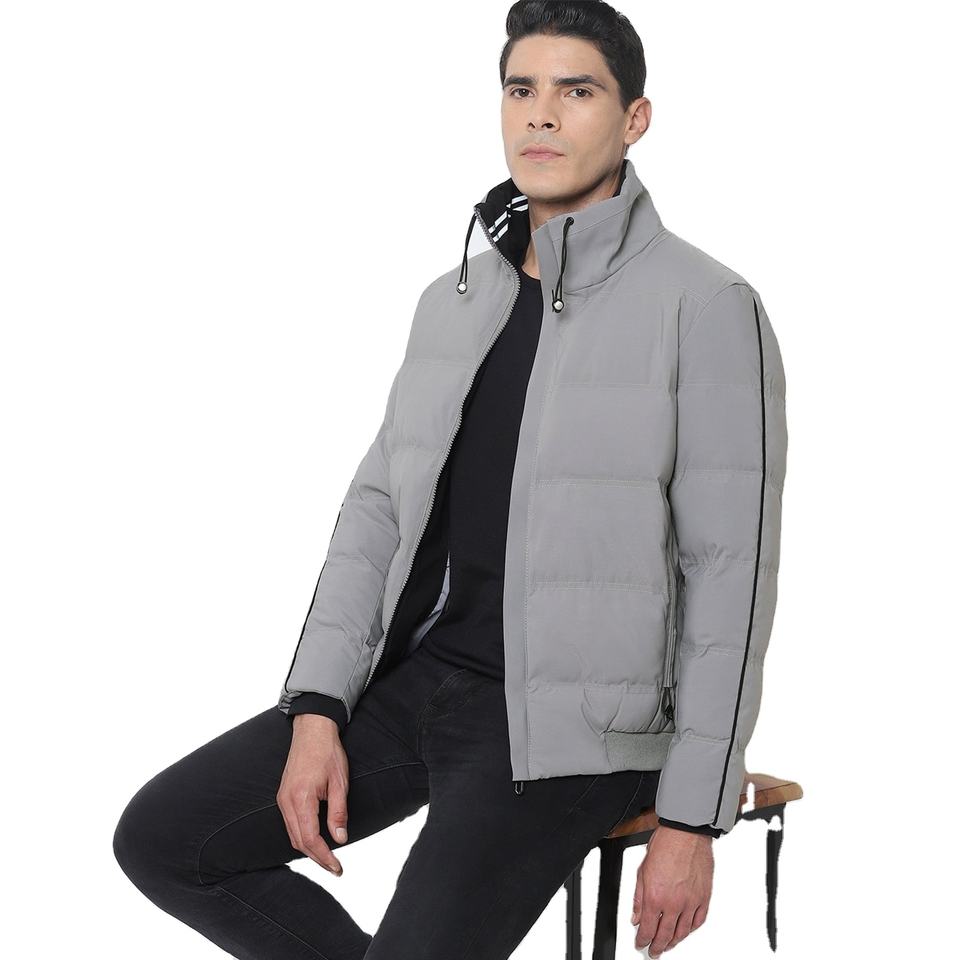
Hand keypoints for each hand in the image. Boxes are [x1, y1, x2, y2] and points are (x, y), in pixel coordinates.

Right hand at [276, 714, 349, 875]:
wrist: (312, 729)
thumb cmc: (328, 752)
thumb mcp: (340, 782)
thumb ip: (338, 812)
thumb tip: (341, 838)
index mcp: (301, 798)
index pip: (310, 838)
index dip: (324, 857)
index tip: (337, 868)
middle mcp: (287, 801)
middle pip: (298, 841)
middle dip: (317, 858)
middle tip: (335, 868)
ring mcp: (282, 798)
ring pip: (292, 834)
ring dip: (309, 849)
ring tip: (328, 858)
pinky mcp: (283, 795)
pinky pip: (289, 824)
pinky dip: (302, 836)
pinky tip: (315, 840)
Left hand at [631, 825, 713, 955]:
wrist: (686, 834)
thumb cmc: (664, 846)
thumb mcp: (642, 871)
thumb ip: (638, 898)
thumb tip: (636, 916)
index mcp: (655, 897)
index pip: (648, 929)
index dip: (642, 940)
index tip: (640, 943)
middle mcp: (674, 903)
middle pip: (665, 935)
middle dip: (658, 946)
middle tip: (654, 951)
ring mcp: (691, 902)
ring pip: (683, 932)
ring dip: (674, 942)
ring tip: (668, 945)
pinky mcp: (704, 898)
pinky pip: (699, 921)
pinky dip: (691, 930)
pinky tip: (686, 931)